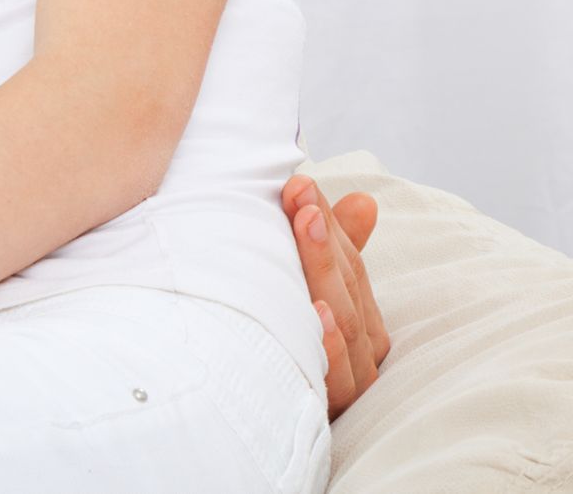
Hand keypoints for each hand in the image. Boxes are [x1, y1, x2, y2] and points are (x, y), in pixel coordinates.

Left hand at [285, 173, 389, 416]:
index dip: (329, 223)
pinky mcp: (322, 413)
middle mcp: (358, 354)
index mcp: (357, 322)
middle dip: (323, 238)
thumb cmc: (271, 339)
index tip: (299, 185)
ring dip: (324, 273)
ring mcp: (344, 384)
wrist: (234, 411)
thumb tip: (364, 201)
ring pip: (346, 324)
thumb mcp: (297, 287)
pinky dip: (329, 343)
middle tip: (299, 196)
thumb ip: (332, 249)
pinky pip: (336, 379)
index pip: (350, 265)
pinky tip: (316, 312)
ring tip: (306, 228)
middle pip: (348, 289)